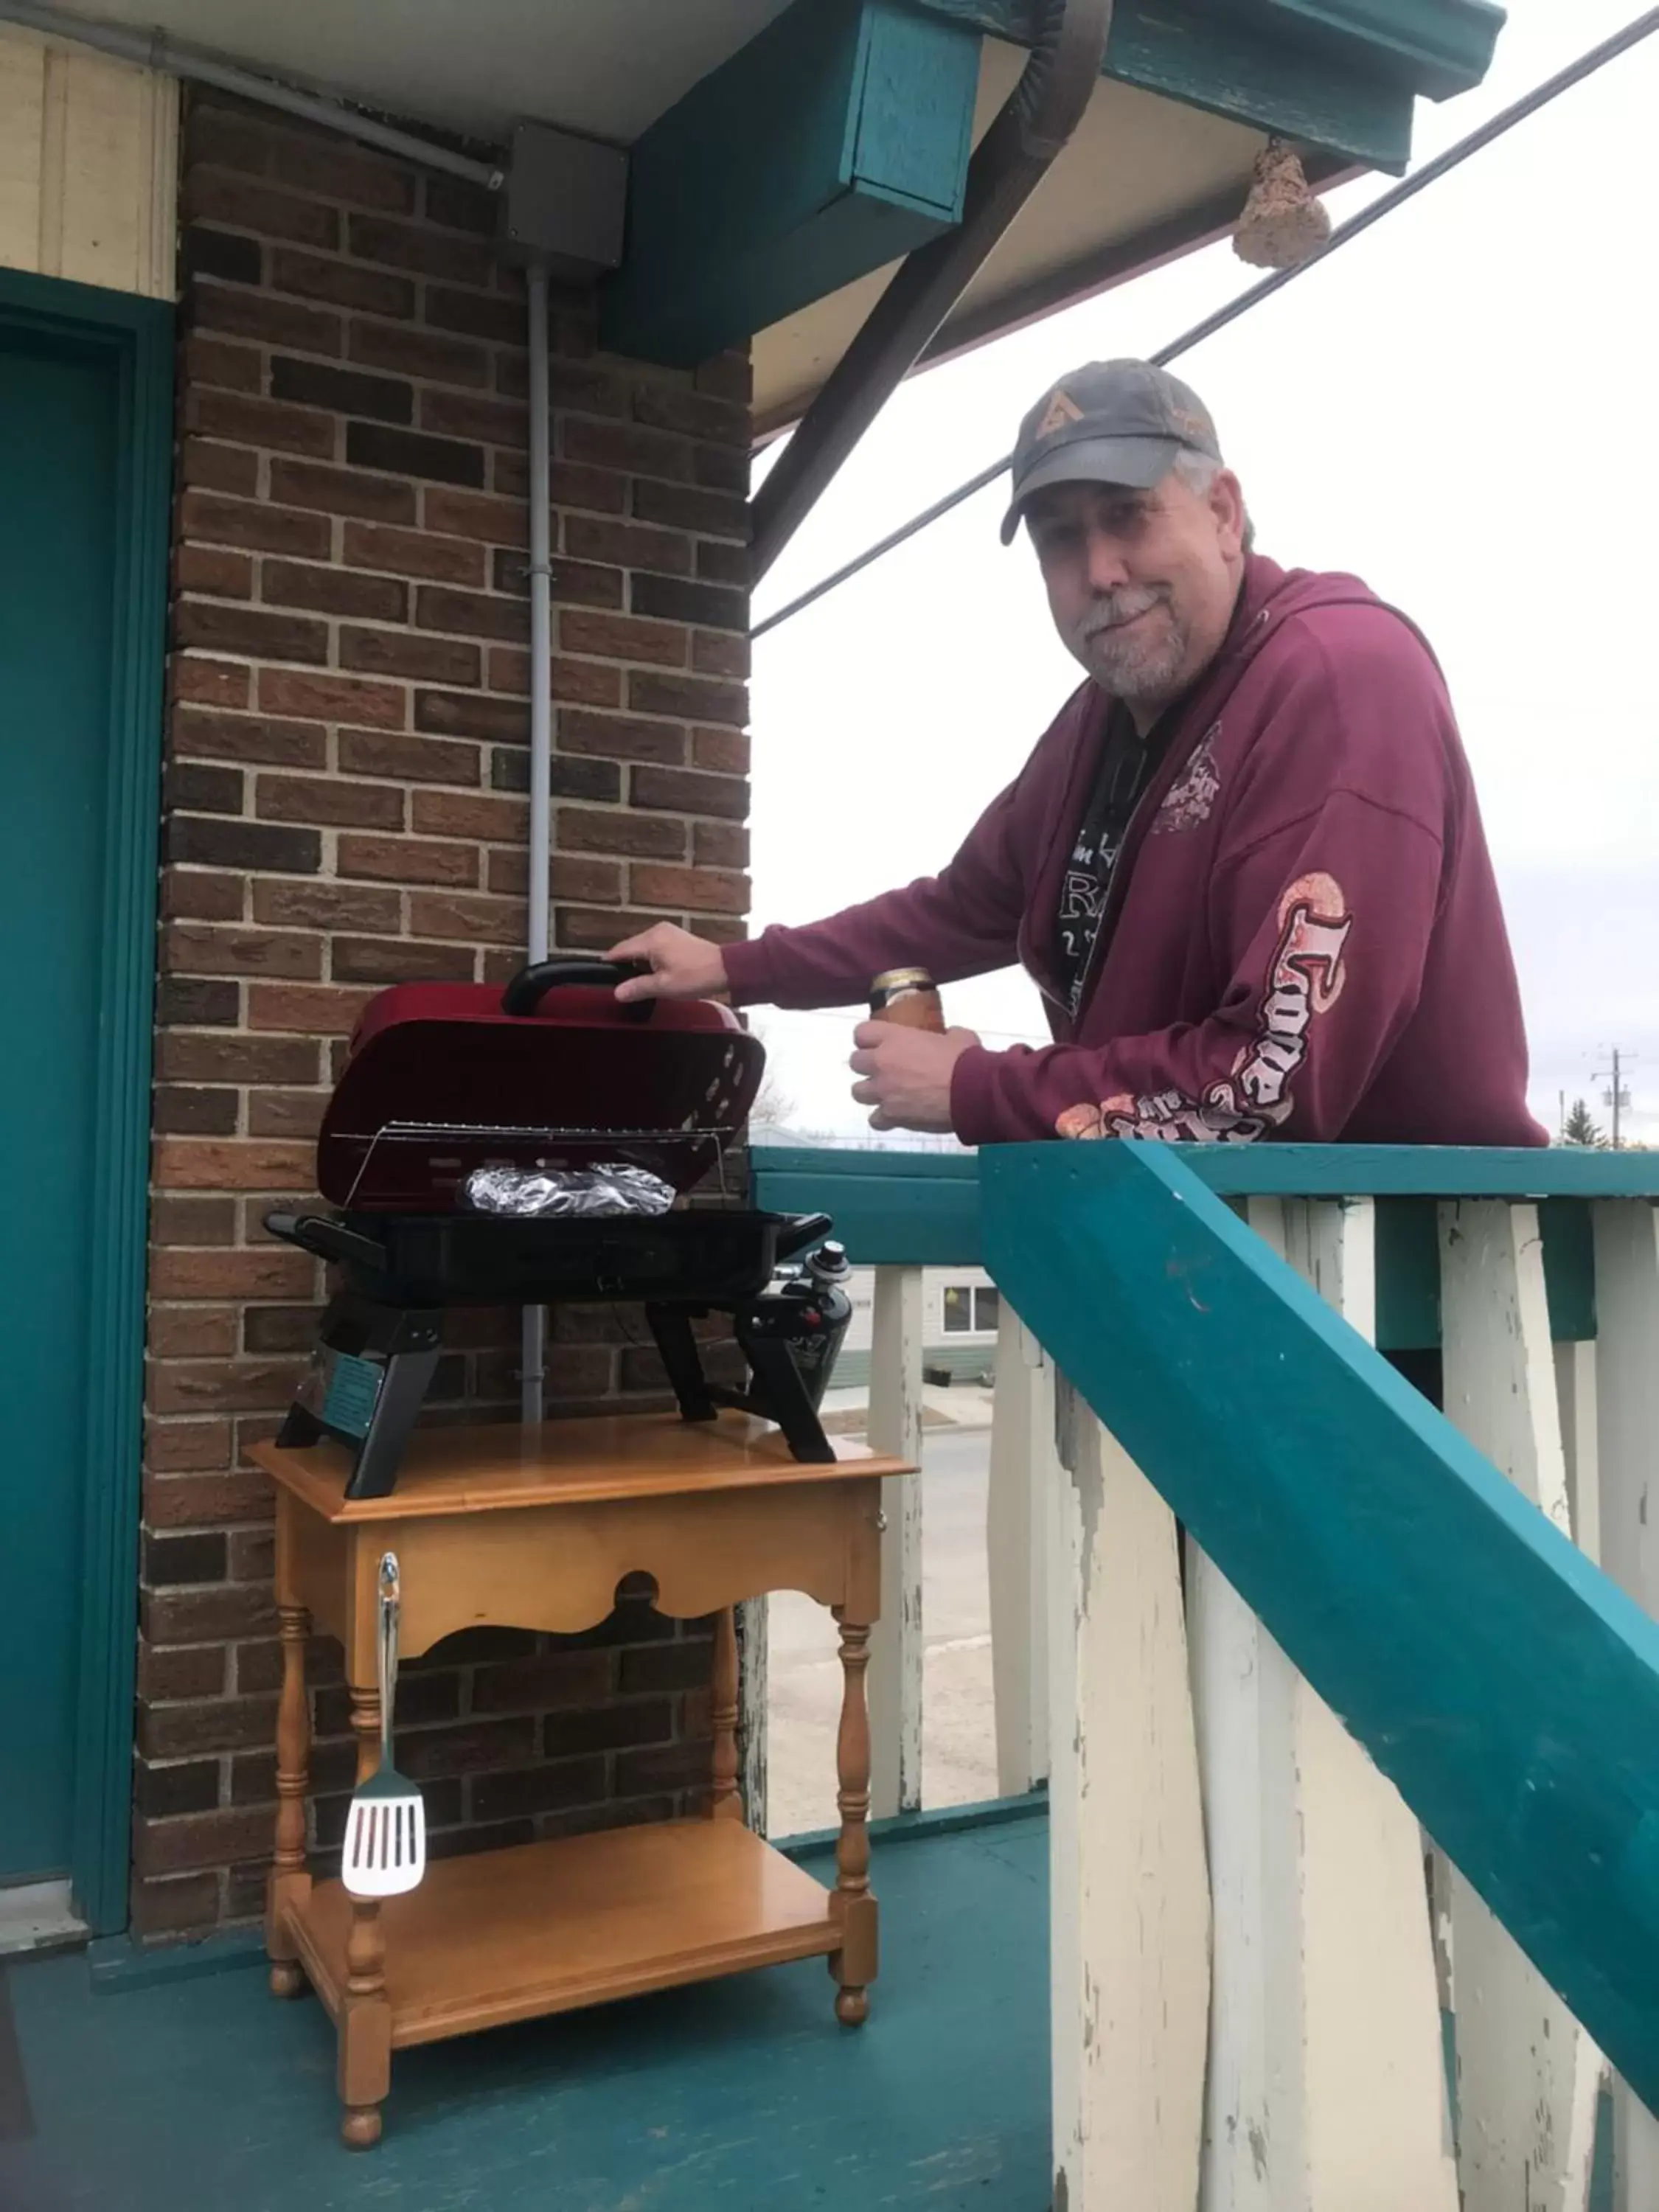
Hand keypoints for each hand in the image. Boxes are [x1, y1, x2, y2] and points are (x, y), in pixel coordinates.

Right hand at [606, 922, 729, 1004]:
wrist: (726, 968)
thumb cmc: (696, 976)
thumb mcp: (664, 986)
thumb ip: (638, 988)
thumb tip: (617, 993)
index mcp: (651, 940)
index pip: (620, 950)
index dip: (609, 964)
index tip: (601, 975)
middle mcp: (656, 930)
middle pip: (630, 948)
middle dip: (625, 965)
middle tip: (623, 985)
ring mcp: (667, 931)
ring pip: (642, 947)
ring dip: (639, 963)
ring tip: (640, 982)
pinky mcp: (675, 936)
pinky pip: (654, 946)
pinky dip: (650, 958)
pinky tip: (654, 973)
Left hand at [848, 1022, 978, 1132]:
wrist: (971, 1092)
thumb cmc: (965, 1059)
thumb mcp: (958, 1037)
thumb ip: (946, 1035)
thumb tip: (950, 1036)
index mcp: (895, 1038)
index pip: (861, 1033)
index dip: (868, 1039)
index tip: (878, 1044)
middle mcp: (882, 1063)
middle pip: (855, 1062)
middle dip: (867, 1065)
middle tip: (885, 1069)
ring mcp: (883, 1091)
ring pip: (857, 1092)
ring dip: (871, 1092)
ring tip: (888, 1094)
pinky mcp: (891, 1115)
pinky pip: (875, 1119)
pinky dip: (884, 1119)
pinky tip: (897, 1116)